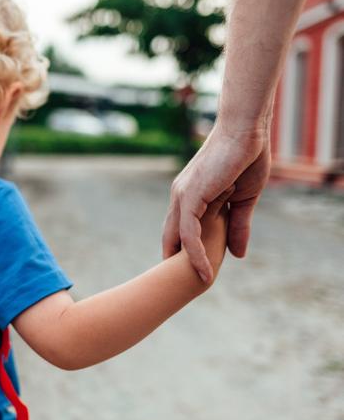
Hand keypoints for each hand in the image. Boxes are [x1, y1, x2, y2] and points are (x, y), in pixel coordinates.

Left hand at [162, 121, 270, 282]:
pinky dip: (195, 254)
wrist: (246, 131)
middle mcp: (180, 197)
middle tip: (182, 288)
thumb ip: (238, 226)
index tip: (189, 273)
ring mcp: (183, 196)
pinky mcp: (191, 196)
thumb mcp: (243, 200)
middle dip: (176, 262)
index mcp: (189, 196)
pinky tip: (204, 271)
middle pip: (172, 237)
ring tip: (198, 286)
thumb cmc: (245, 158)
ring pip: (179, 239)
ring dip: (187, 264)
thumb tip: (238, 255)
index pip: (180, 229)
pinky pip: (189, 233)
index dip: (183, 251)